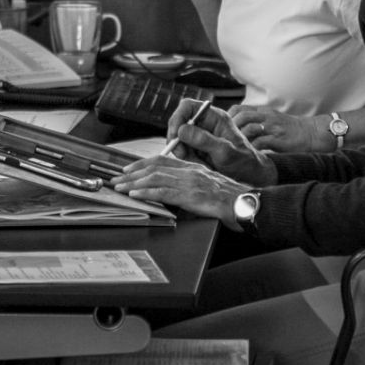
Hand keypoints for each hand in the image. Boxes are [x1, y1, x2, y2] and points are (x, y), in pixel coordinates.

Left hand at [112, 153, 249, 222]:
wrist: (248, 203)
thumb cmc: (232, 199)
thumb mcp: (210, 187)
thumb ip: (193, 185)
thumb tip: (176, 192)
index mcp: (194, 168)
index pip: (163, 160)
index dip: (142, 164)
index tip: (128, 169)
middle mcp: (190, 171)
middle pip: (155, 168)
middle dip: (132, 173)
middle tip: (117, 179)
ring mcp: (191, 182)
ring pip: (156, 178)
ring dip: (134, 183)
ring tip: (121, 188)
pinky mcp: (191, 196)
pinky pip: (164, 192)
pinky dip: (147, 192)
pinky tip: (136, 194)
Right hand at [155, 97, 275, 185]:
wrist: (251, 176)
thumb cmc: (244, 162)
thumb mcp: (226, 152)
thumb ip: (205, 140)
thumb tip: (182, 130)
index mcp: (215, 117)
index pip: (188, 106)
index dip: (178, 118)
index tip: (175, 135)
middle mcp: (206, 124)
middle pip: (179, 123)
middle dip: (177, 140)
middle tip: (183, 154)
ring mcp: (200, 136)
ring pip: (178, 139)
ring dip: (183, 152)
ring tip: (199, 163)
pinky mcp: (197, 148)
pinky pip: (183, 150)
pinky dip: (187, 159)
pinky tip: (200, 165)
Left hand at [229, 105, 327, 153]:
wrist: (312, 133)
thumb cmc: (291, 130)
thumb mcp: (272, 120)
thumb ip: (257, 123)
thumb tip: (237, 131)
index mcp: (263, 111)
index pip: (239, 109)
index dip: (228, 118)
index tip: (222, 129)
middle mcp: (266, 116)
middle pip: (241, 116)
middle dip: (230, 128)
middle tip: (224, 141)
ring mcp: (272, 127)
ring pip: (249, 128)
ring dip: (238, 139)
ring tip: (232, 148)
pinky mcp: (278, 139)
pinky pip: (260, 142)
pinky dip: (251, 148)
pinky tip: (246, 155)